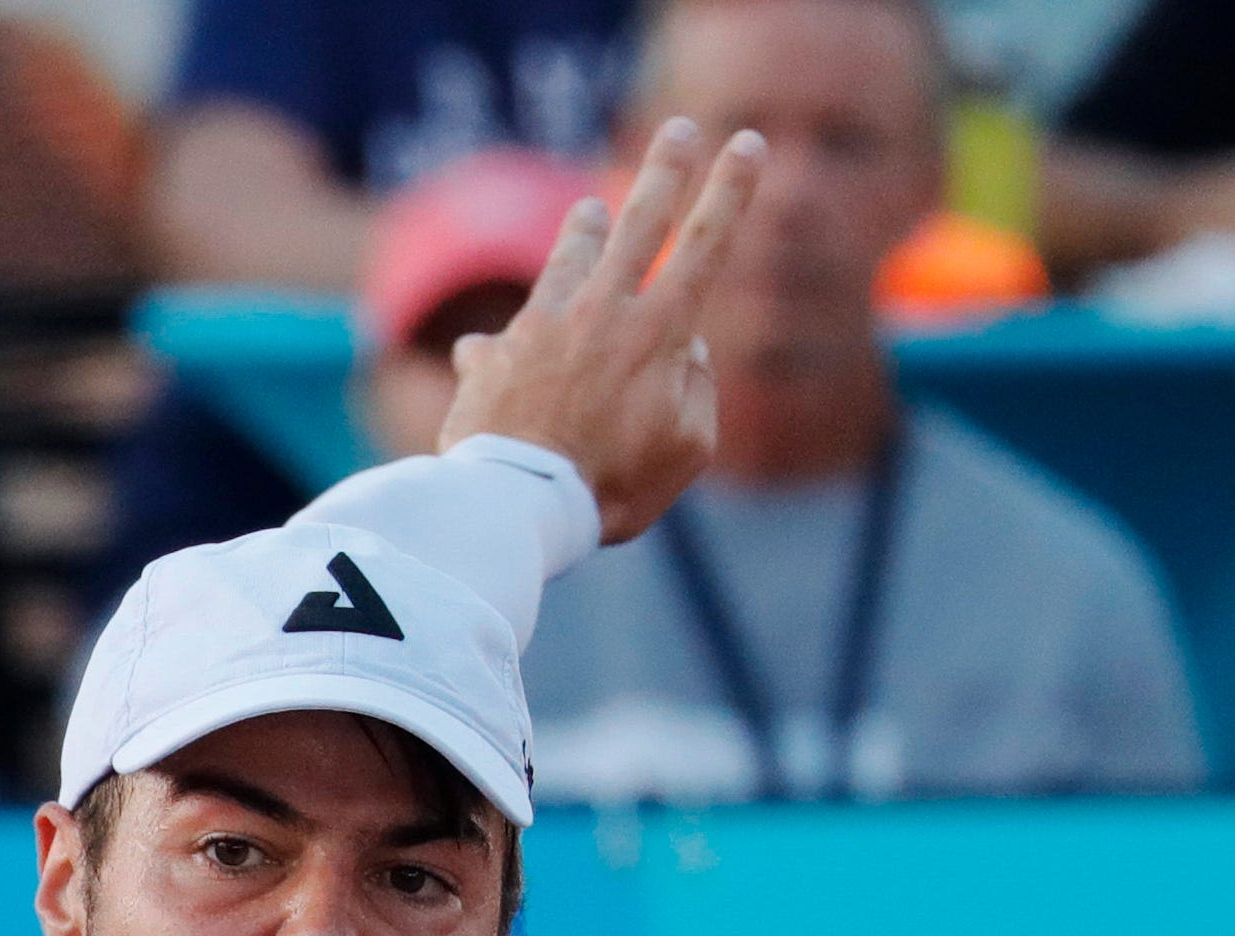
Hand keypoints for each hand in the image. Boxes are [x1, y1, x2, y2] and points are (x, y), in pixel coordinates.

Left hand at [441, 117, 765, 547]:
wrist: (516, 505)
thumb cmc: (611, 488)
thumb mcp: (686, 450)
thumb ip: (696, 391)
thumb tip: (684, 349)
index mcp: (658, 332)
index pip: (707, 245)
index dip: (731, 191)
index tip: (746, 143)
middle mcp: (600, 312)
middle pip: (640, 221)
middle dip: (665, 170)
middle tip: (678, 130)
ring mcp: (541, 326)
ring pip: (567, 258)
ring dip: (583, 232)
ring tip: (588, 214)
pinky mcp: (492, 356)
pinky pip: (497, 343)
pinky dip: (501, 351)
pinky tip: (488, 357)